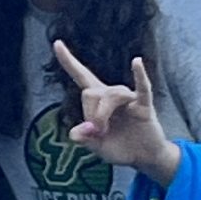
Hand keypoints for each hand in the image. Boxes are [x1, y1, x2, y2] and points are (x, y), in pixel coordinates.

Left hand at [53, 41, 179, 181]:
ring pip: (109, 96)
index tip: (56, 43)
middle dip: (89, 115)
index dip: (68, 60)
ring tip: (105, 132)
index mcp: (98, 100)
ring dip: (102, 116)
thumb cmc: (120, 147)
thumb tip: (76, 132)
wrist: (143, 156)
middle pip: (90, 92)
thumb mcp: (96, 147)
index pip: (81, 75)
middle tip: (98, 133)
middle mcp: (112, 94)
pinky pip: (142, 87)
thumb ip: (84, 139)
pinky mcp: (144, 105)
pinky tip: (136, 62)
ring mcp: (129, 98)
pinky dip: (139, 75)